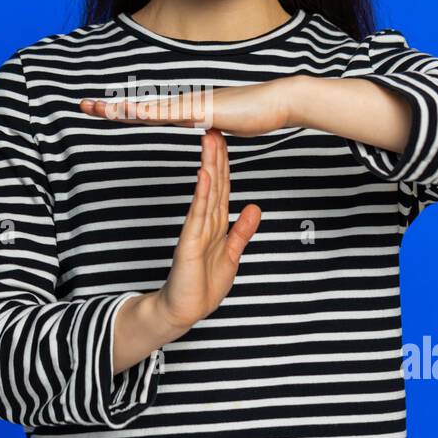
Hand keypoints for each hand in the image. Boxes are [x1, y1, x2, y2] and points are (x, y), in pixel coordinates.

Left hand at [79, 77, 298, 137]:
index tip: (102, 111)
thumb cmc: (257, 113)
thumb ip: (212, 127)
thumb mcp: (226, 126)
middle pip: (140, 108)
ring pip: (149, 108)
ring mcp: (192, 106)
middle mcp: (184, 106)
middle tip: (83, 106)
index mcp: (186, 111)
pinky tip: (130, 110)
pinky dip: (148, 111)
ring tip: (97, 109)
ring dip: (122, 108)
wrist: (279, 101)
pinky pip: (170, 113)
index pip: (148, 113)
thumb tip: (207, 129)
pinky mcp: (202, 111)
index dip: (124, 112)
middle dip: (111, 108)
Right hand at [150, 128, 261, 332]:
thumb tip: (254, 208)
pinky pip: (198, 214)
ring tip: (210, 140)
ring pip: (206, 192)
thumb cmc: (202, 286)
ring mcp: (196, 230)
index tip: (225, 140)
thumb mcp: (231, 255)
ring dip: (210, 165)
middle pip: (214, 184)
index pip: (223, 188)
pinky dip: (203, 193)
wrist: (183, 310)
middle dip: (216, 156)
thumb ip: (241, 232)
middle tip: (216, 127)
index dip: (226, 164)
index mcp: (216, 225)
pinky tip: (205, 174)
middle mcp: (205, 222)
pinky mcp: (189, 242)